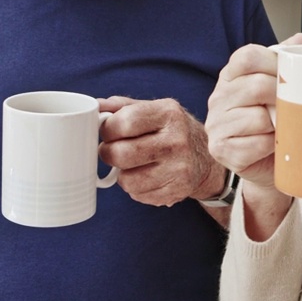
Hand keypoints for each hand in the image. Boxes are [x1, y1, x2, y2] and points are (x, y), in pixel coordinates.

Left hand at [98, 96, 219, 206]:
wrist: (207, 158)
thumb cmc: (172, 131)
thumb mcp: (154, 110)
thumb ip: (123, 106)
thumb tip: (94, 105)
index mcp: (169, 114)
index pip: (125, 122)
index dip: (107, 129)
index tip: (107, 132)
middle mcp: (176, 140)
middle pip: (122, 154)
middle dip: (108, 153)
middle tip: (111, 151)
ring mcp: (179, 168)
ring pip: (127, 180)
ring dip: (122, 174)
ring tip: (131, 165)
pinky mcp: (177, 190)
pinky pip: (138, 195)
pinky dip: (135, 188)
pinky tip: (146, 176)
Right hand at [205, 33, 301, 190]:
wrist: (268, 162)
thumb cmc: (274, 120)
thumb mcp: (279, 87)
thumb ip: (287, 61)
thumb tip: (301, 40)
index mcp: (230, 75)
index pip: (248, 57)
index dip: (274, 64)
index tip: (291, 76)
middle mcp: (217, 97)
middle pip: (256, 86)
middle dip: (282, 98)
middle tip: (294, 108)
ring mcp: (215, 124)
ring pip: (258, 117)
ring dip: (278, 125)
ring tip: (281, 128)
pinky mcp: (220, 150)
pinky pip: (256, 144)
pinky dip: (271, 146)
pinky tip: (272, 146)